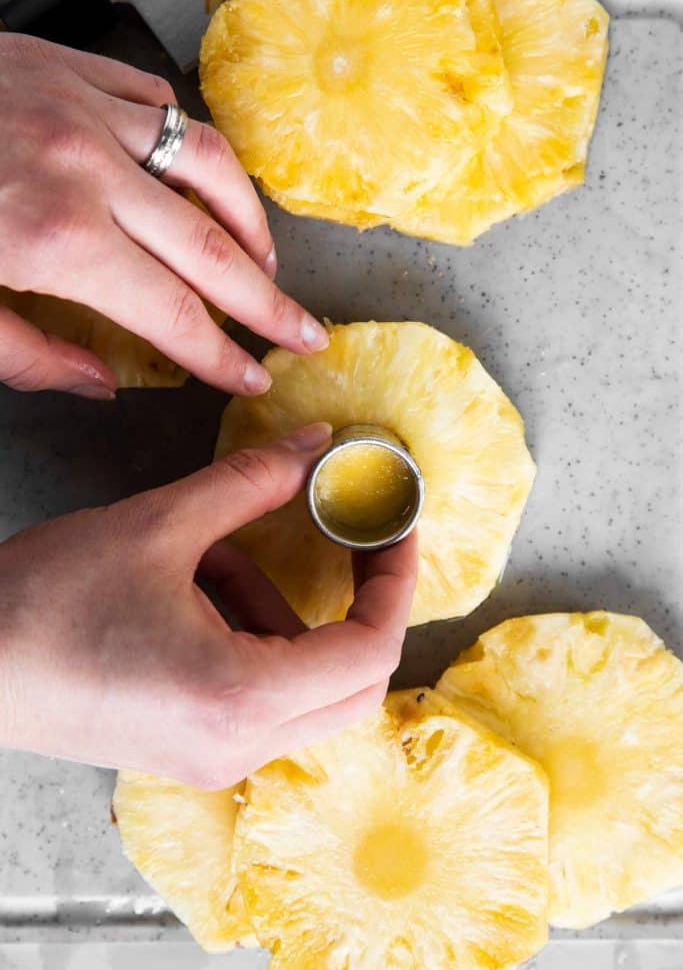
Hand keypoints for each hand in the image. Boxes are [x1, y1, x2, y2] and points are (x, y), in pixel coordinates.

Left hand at [0, 34, 327, 397]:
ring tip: (266, 261)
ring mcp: (84, 110)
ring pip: (208, 165)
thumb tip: (101, 382)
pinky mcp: (70, 69)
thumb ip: (30, 355)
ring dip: (249, 221)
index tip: (253, 379)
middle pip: (213, 251)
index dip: (222, 358)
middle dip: (269, 302)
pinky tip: (201, 181)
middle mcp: (88, 171)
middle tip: (305, 334)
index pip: (174, 317)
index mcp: (55, 242)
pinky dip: (193, 148)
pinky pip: (160, 105)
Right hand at [0, 424, 417, 786]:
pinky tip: (192, 589)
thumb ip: (250, 483)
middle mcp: (237, 746)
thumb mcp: (158, 525)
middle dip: (358, 604)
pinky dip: (250, 633)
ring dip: (282, 610)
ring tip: (214, 558)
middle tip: (352, 541)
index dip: (395, 582)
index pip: (368, 651)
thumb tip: (316, 446)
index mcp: (240, 696)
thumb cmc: (46, 601)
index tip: (395, 530)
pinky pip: (259, 694)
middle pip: (352, 683)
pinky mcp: (188, 750)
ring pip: (303, 687)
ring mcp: (212, 758)